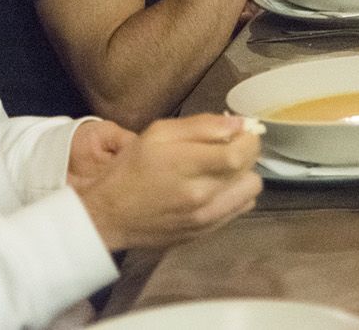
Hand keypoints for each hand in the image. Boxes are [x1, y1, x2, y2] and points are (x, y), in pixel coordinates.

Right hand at [73, 114, 261, 251]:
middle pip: (250, 173)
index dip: (249, 139)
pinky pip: (239, 210)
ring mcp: (205, 219)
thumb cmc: (131, 168)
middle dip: (245, 155)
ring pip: (250, 193)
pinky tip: (215, 188)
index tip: (240, 132)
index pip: (243, 153)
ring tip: (221, 170)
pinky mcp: (205, 233)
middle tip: (227, 147)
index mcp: (189, 167)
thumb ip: (202, 125)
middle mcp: (203, 197)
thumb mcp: (158, 133)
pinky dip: (234, 196)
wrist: (108, 216)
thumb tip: (239, 124)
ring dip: (242, 177)